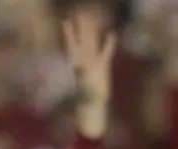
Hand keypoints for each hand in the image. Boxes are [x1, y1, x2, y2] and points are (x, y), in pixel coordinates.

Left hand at [62, 7, 115, 139]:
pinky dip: (109, 44)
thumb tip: (81, 71)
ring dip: (93, 31)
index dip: (69, 33)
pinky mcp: (103, 66)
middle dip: (82, 27)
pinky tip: (111, 34)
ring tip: (92, 17)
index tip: (66, 22)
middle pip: (83, 39)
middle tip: (80, 13)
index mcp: (77, 63)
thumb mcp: (83, 88)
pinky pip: (106, 52)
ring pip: (94, 42)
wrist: (93, 106)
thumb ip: (83, 77)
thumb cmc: (86, 100)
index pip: (72, 44)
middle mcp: (85, 59)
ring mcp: (94, 61)